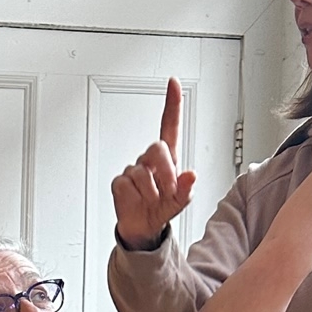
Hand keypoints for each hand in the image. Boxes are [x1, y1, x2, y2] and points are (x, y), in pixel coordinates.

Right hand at [111, 77, 196, 250]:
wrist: (144, 227)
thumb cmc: (163, 207)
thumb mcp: (181, 201)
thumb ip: (187, 188)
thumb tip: (191, 175)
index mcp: (168, 158)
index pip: (169, 125)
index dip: (172, 104)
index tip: (174, 84)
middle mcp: (150, 160)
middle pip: (157, 148)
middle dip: (165, 171)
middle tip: (169, 189)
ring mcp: (133, 170)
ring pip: (141, 173)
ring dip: (152, 191)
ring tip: (153, 201)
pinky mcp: (120, 182)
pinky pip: (127, 186)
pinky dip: (136, 198)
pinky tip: (138, 201)